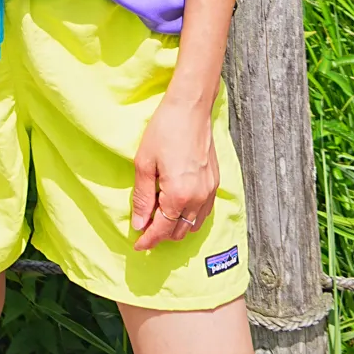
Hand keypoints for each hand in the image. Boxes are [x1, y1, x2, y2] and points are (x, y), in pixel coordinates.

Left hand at [130, 91, 219, 252]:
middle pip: (178, 232)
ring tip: (159, 218)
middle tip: (145, 228)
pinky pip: (204, 213)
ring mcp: (209, 192)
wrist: (190, 108)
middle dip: (161, 235)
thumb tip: (139, 223)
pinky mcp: (215, 183)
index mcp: (179, 195)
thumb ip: (143, 197)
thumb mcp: (144, 163)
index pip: (162, 229)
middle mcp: (198, 198)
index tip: (138, 245)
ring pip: (193, 225)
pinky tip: (178, 208)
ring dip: (176, 228)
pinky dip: (190, 218)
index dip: (148, 240)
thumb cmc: (164, 131)